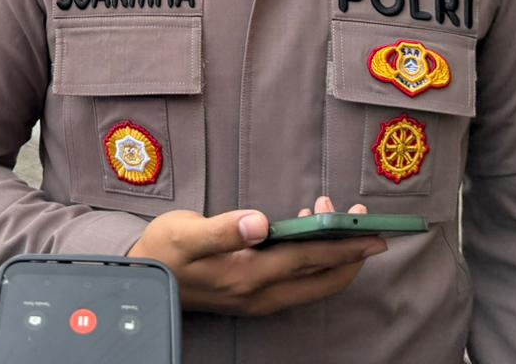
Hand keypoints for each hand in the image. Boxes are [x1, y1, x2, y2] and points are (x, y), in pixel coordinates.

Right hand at [128, 196, 384, 315]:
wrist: (144, 278)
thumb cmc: (165, 248)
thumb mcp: (186, 232)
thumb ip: (224, 229)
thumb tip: (260, 222)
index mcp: (248, 275)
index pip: (309, 258)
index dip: (343, 245)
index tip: (371, 231)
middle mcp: (260, 294)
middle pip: (322, 278)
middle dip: (349, 251)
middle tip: (363, 219)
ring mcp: (259, 299)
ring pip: (313, 282)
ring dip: (333, 254)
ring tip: (333, 216)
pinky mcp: (255, 297)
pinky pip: (299, 283)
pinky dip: (315, 261)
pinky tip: (309, 236)